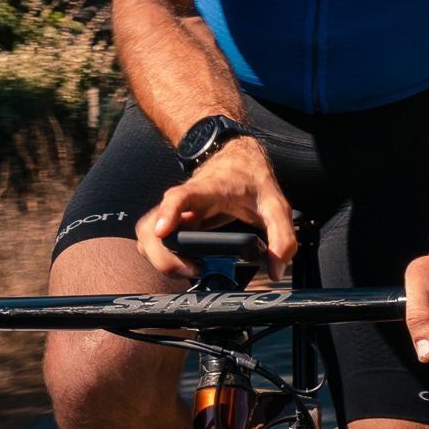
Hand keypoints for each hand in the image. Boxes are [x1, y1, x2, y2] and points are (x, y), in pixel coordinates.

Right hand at [136, 137, 297, 277]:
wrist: (235, 157)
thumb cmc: (251, 179)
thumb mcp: (276, 206)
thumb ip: (282, 237)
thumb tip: (275, 270)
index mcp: (207, 190)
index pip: (179, 196)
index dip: (167, 212)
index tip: (162, 231)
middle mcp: (183, 200)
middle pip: (152, 227)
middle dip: (164, 256)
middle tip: (193, 270)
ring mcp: (174, 211)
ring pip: (147, 235)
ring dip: (159, 258)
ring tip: (190, 269)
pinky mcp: (172, 221)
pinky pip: (152, 240)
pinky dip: (160, 256)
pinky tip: (185, 264)